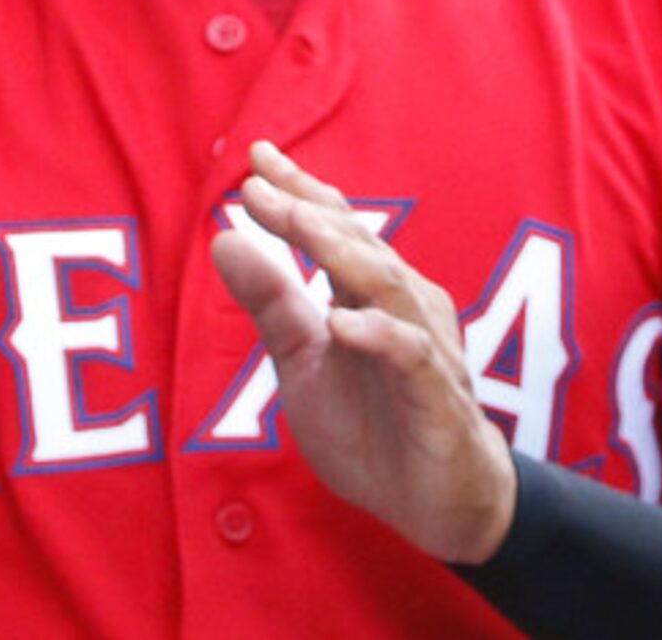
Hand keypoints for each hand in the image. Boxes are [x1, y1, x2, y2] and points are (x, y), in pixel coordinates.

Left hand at [208, 141, 517, 565]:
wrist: (437, 504)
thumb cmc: (374, 425)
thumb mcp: (303, 364)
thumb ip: (270, 304)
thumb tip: (223, 238)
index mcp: (370, 293)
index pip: (337, 228)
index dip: (300, 190)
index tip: (256, 156)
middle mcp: (404, 306)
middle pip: (359, 244)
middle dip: (309, 211)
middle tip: (261, 185)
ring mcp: (426, 347)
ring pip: (387, 285)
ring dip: (342, 252)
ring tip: (296, 224)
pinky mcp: (439, 396)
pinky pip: (411, 356)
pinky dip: (378, 335)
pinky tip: (341, 322)